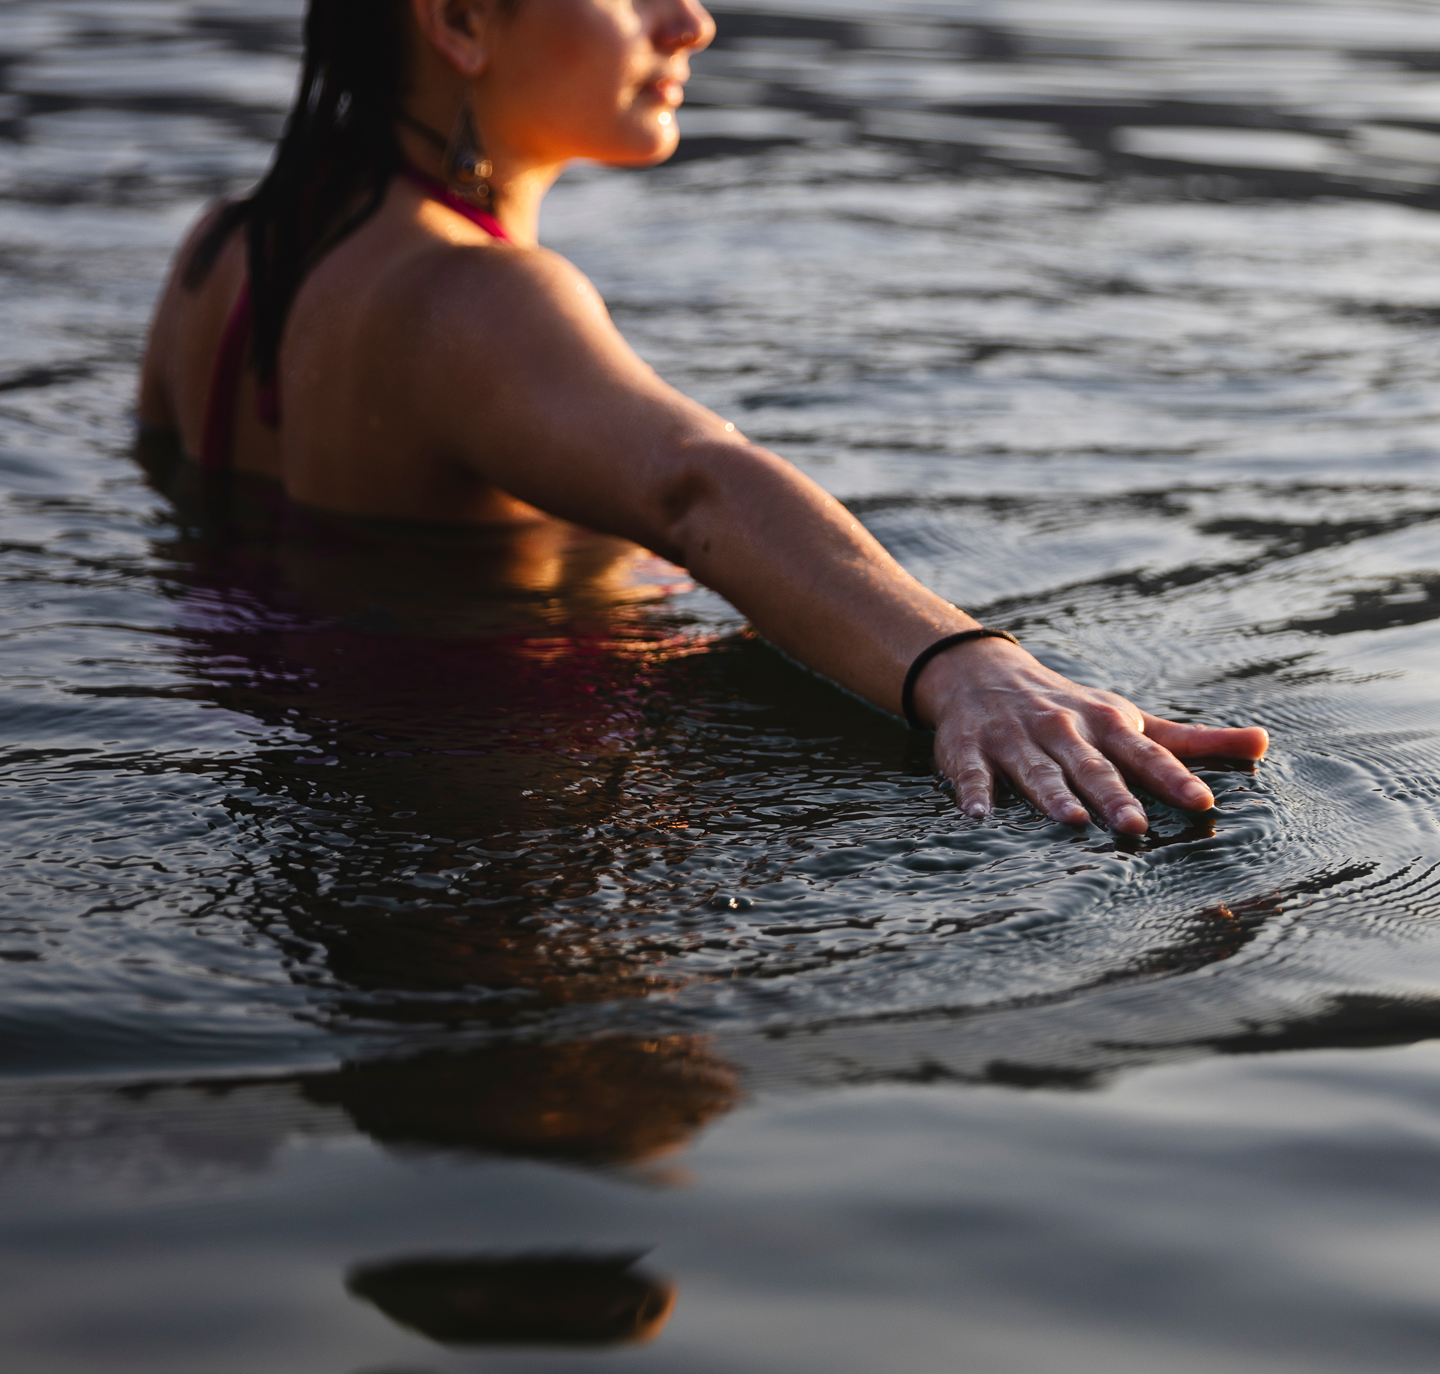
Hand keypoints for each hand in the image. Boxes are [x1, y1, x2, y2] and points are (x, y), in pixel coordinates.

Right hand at [916, 639, 1268, 834]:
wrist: (982, 671)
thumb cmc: (1070, 708)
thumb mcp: (1129, 717)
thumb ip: (1191, 741)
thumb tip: (1263, 743)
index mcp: (1106, 725)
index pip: (1146, 754)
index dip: (1173, 778)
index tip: (1201, 802)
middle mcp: (1063, 730)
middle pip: (1092, 767)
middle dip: (1113, 794)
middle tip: (1134, 826)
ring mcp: (1015, 739)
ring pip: (1037, 769)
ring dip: (1051, 794)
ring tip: (1070, 819)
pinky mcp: (970, 748)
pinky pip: (972, 773)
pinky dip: (974, 792)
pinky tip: (979, 816)